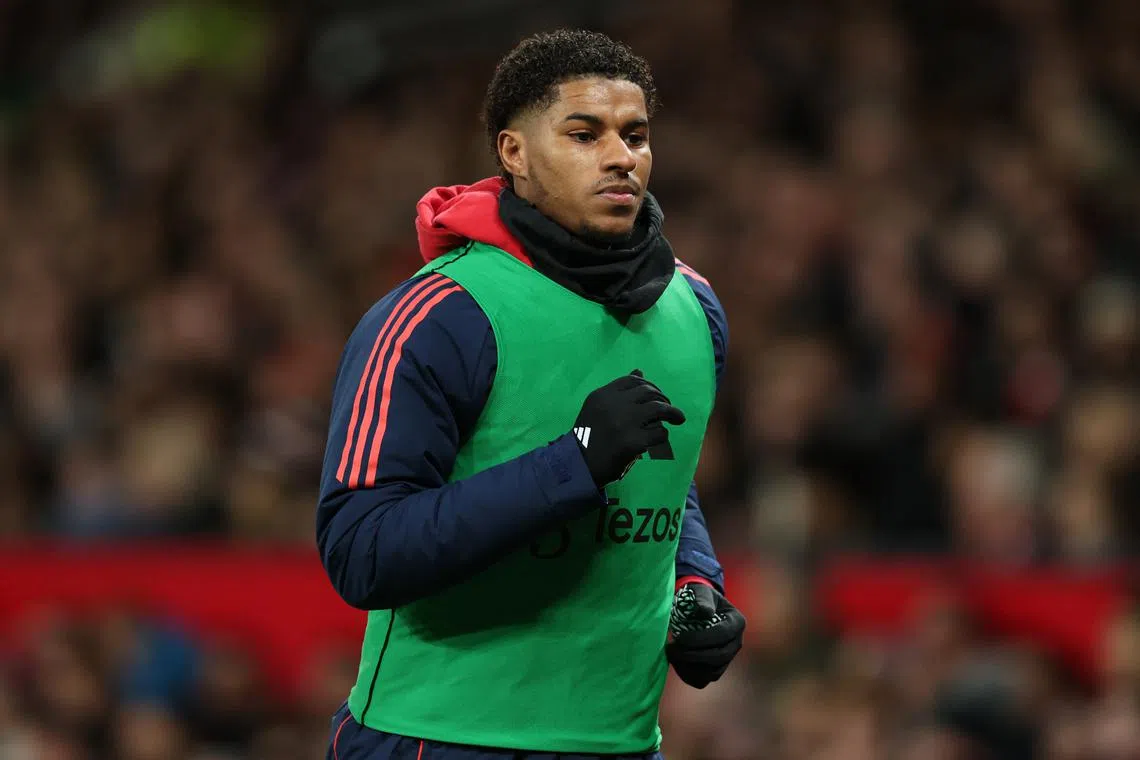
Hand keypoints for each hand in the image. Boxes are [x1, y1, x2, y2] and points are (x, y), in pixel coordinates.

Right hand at [572, 369, 684, 486]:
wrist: (579, 466)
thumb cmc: (589, 437)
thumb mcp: (598, 407)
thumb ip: (618, 391)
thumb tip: (640, 370)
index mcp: (602, 395)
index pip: (633, 380)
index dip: (649, 385)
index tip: (655, 395)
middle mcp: (613, 405)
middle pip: (648, 392)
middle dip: (663, 398)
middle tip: (668, 409)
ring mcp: (623, 423)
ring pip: (658, 408)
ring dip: (672, 412)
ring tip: (678, 418)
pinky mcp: (633, 442)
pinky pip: (659, 433)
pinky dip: (663, 435)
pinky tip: (659, 439)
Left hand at [666, 582, 745, 688]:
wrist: (699, 608)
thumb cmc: (699, 598)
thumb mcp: (701, 593)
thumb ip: (703, 599)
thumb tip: (705, 611)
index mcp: (737, 622)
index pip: (722, 635)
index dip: (700, 639)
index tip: (679, 636)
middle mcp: (736, 643)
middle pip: (719, 657)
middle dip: (692, 655)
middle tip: (671, 649)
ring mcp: (728, 658)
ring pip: (712, 673)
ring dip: (689, 668)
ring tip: (672, 655)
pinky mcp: (715, 668)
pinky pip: (704, 680)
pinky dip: (688, 676)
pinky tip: (675, 663)